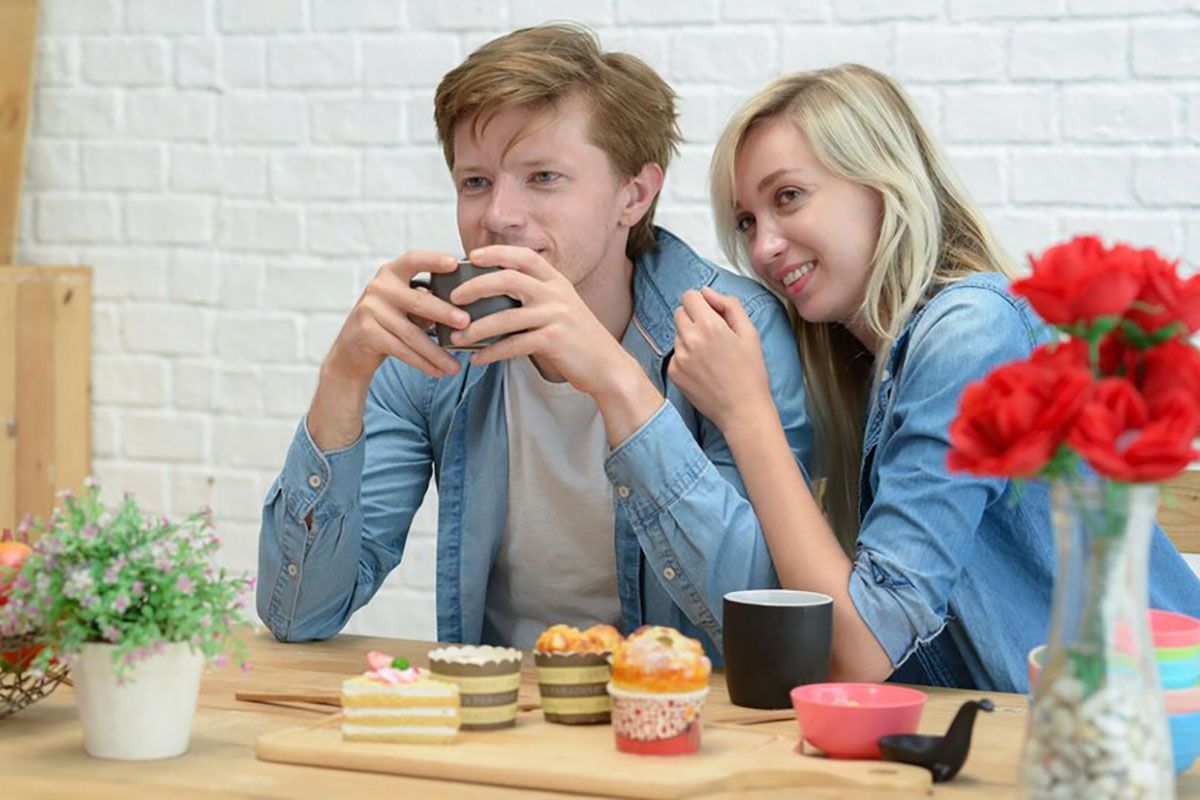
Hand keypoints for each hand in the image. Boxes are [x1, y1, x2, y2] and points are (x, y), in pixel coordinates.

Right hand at [324, 251, 469, 386]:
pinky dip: (423, 363)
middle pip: (417, 301)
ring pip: (412, 333)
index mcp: (391, 273)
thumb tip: (463, 313)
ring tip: (456, 366)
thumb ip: (425, 302)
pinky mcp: (367, 333)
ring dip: (437, 352)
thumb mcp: (404, 305)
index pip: (413, 260)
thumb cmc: (388, 322)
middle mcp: (379, 288)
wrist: (351, 350)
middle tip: (466, 323)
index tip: (454, 263)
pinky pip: (402, 350)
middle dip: (444, 313)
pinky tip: (439, 371)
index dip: (433, 260)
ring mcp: (370, 310)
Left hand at [447, 245, 635, 396]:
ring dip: (477, 328)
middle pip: (508, 279)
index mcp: (558, 282)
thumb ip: (537, 298)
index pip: (524, 256)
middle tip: (454, 297)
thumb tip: (498, 296)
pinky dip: (492, 353)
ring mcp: (556, 316)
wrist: (608, 367)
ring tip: (457, 337)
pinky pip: (514, 344)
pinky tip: (478, 359)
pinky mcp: (554, 340)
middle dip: (476, 286)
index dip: (497, 252)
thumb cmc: (579, 340)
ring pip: (506, 316)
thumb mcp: (562, 309)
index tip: (472, 257)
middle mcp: (557, 294)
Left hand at [668, 287, 773, 430]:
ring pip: (677, 334)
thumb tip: (707, 292)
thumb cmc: (750, 372)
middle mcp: (689, 339)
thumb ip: (729, 305)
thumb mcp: (749, 332)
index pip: (689, 296)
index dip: (701, 302)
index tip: (711, 313)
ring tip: (710, 355)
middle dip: (694, 318)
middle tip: (713, 334)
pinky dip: (686, 357)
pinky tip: (703, 369)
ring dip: (690, 337)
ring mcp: (678, 357)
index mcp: (709, 325)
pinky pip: (675, 354)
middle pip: (680, 312)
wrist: (742, 410)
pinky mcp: (674, 373)